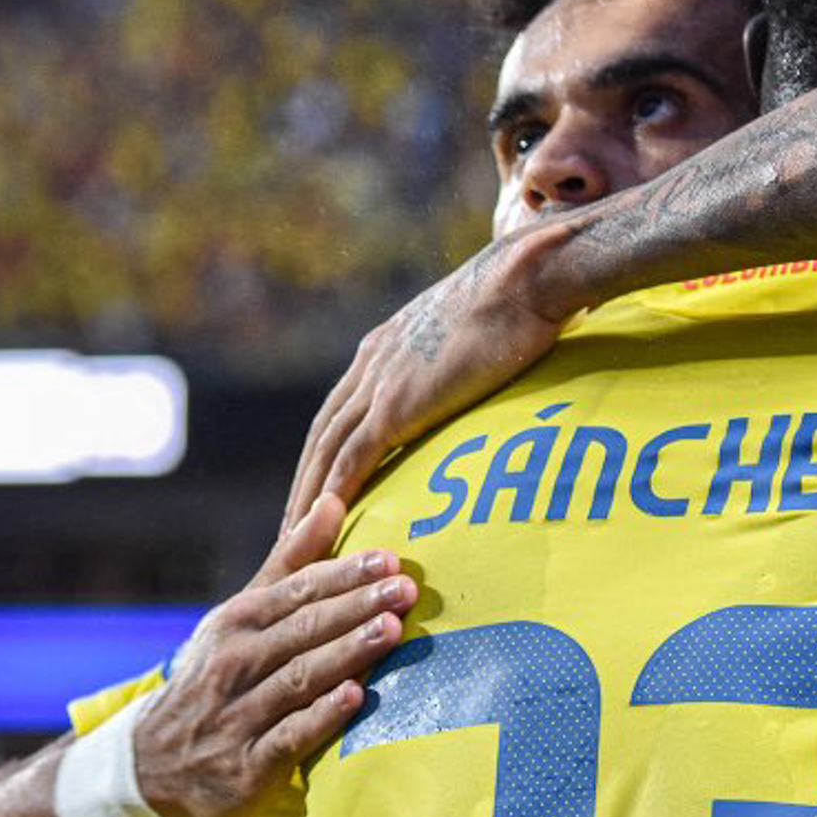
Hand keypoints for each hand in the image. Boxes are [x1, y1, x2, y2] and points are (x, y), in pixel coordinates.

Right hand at [133, 493, 418, 816]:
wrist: (148, 763)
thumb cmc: (215, 675)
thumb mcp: (240, 616)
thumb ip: (291, 563)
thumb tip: (332, 502)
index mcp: (237, 622)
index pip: (297, 591)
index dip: (343, 574)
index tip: (388, 560)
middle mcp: (235, 663)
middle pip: (304, 629)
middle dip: (356, 607)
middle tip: (405, 589)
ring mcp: (239, 715)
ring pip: (300, 678)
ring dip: (347, 653)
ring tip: (390, 631)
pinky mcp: (246, 766)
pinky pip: (289, 738)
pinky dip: (321, 717)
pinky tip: (354, 698)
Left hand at [285, 231, 572, 525]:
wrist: (525, 279)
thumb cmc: (523, 294)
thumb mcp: (482, 325)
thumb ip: (470, 351)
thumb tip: (492, 367)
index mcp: (389, 342)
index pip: (344, 405)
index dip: (328, 446)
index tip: (320, 480)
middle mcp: (373, 361)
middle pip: (324, 431)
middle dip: (307, 478)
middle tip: (291, 523)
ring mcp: (381, 382)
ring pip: (328, 450)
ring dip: (308, 495)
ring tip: (295, 538)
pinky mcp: (398, 404)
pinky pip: (353, 458)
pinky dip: (333, 492)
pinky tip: (324, 523)